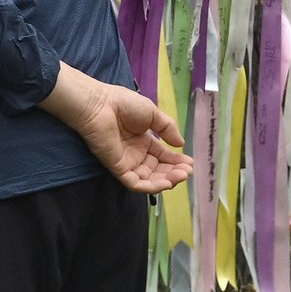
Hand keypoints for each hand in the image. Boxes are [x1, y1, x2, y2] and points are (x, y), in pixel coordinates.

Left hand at [45, 64, 192, 195]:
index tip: (190, 163)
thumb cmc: (123, 104)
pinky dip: (150, 187)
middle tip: (187, 172)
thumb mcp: (152, 113)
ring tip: (180, 176)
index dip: (177, 161)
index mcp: (143, 141)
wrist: (100, 104)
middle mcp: (136, 154)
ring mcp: (127, 163)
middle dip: (174, 173)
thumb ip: (167, 129)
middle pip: (158, 170)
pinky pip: (135, 183)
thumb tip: (181, 144)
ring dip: (166, 181)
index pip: (163, 156)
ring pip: (149, 180)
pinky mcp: (118, 169)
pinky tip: (165, 183)